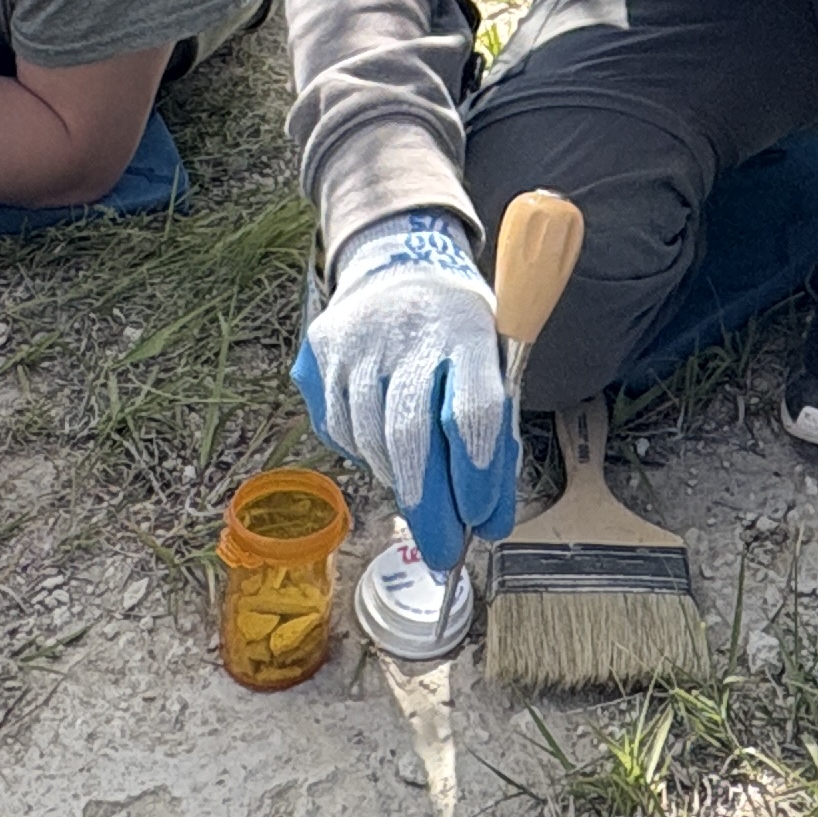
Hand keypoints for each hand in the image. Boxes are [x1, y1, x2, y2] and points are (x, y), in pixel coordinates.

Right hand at [297, 212, 509, 509]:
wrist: (397, 266)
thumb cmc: (456, 332)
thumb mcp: (492, 362)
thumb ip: (496, 436)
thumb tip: (491, 522)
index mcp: (466, 330)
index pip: (473, 408)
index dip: (478, 473)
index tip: (484, 519)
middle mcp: (408, 332)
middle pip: (412, 434)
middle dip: (430, 506)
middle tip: (445, 551)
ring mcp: (357, 343)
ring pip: (372, 440)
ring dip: (399, 482)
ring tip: (422, 495)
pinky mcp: (321, 356)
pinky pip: (340, 430)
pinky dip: (367, 455)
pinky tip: (387, 449)